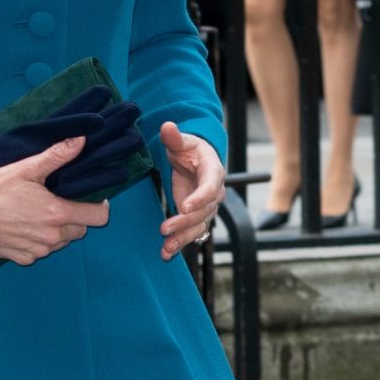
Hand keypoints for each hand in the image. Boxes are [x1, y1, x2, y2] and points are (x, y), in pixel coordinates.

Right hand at [0, 136, 109, 265]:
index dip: (99, 207)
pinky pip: (41, 252)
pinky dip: (38, 242)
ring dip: (57, 231)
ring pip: (61, 242)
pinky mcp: (21, 259)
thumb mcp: (27, 168)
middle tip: (57, 202)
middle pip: (80, 230)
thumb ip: (58, 155)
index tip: (93, 199)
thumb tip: (81, 140)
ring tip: (38, 214)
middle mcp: (50, 236)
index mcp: (57, 213)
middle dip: (75, 218)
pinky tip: (24, 227)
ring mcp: (36, 250)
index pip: (98, 217)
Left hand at [159, 121, 224, 259]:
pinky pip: (192, 233)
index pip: (210, 186)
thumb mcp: (181, 142)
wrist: (194, 162)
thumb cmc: (189, 150)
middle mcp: (214, 192)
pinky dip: (180, 244)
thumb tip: (167, 126)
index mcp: (213, 171)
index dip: (199, 197)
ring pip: (199, 226)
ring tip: (166, 247)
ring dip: (183, 238)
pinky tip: (166, 253)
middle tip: (165, 228)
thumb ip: (174, 137)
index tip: (184, 206)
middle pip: (204, 211)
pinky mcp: (197, 217)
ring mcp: (206, 207)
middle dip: (185, 221)